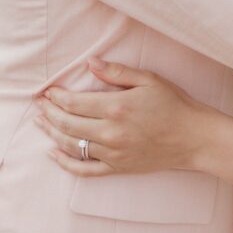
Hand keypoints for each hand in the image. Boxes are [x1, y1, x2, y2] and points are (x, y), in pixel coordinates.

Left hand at [36, 60, 207, 177]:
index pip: (74, 103)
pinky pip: (84, 170)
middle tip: (39, 104)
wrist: (193, 137)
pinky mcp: (117, 167)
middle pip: (67, 124)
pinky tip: (53, 153)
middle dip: (49, 113)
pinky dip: (65, 163)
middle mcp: (110, 133)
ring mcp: (112, 153)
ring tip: (41, 122)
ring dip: (51, 133)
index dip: (57, 96)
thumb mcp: (148, 79)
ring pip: (71, 145)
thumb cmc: (173, 104)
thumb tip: (90, 63)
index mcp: (117, 107)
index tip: (48, 90)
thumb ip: (117, 71)